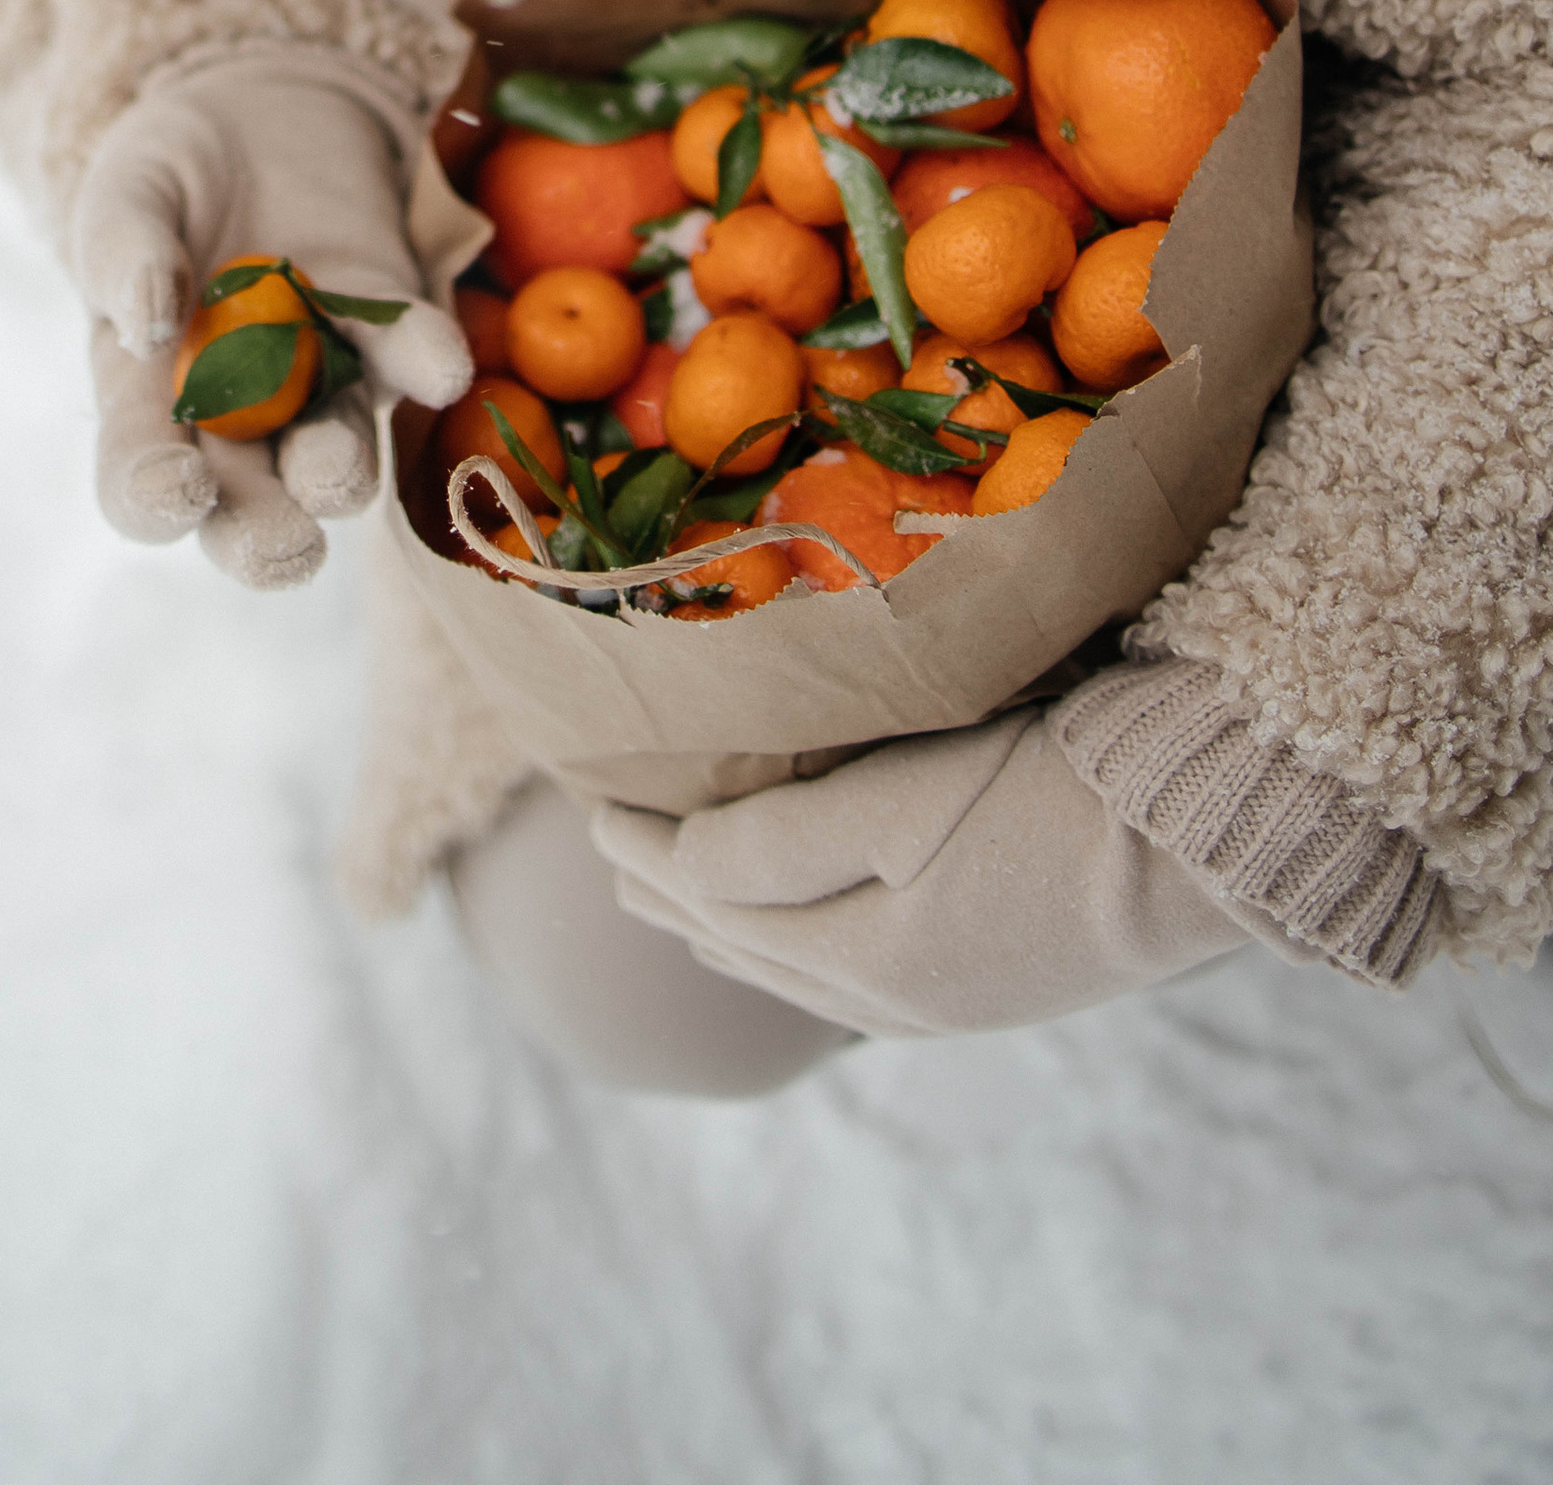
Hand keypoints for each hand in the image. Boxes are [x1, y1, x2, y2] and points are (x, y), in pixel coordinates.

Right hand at [67, 44, 472, 587]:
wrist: (263, 103)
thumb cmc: (172, 172)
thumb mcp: (128, 191)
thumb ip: (123, 249)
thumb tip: (144, 323)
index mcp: (147, 399)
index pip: (142, 479)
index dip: (153, 497)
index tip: (175, 488)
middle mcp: (239, 417)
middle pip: (250, 508)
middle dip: (265, 540)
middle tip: (284, 549)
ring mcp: (322, 380)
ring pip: (338, 456)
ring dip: (341, 470)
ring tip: (336, 468)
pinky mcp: (390, 327)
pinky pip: (411, 357)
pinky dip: (425, 362)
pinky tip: (440, 367)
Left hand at [590, 713, 1250, 1037]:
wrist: (1205, 839)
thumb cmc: (1047, 795)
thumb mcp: (898, 804)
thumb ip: (780, 845)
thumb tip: (677, 870)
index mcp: (862, 959)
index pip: (715, 900)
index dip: (647, 852)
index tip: (587, 810)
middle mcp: (897, 997)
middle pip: (750, 947)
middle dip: (675, 898)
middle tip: (613, 859)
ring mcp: (954, 997)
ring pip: (803, 969)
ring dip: (733, 930)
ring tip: (685, 904)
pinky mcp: (1002, 977)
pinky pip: (859, 976)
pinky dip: (802, 949)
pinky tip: (808, 931)